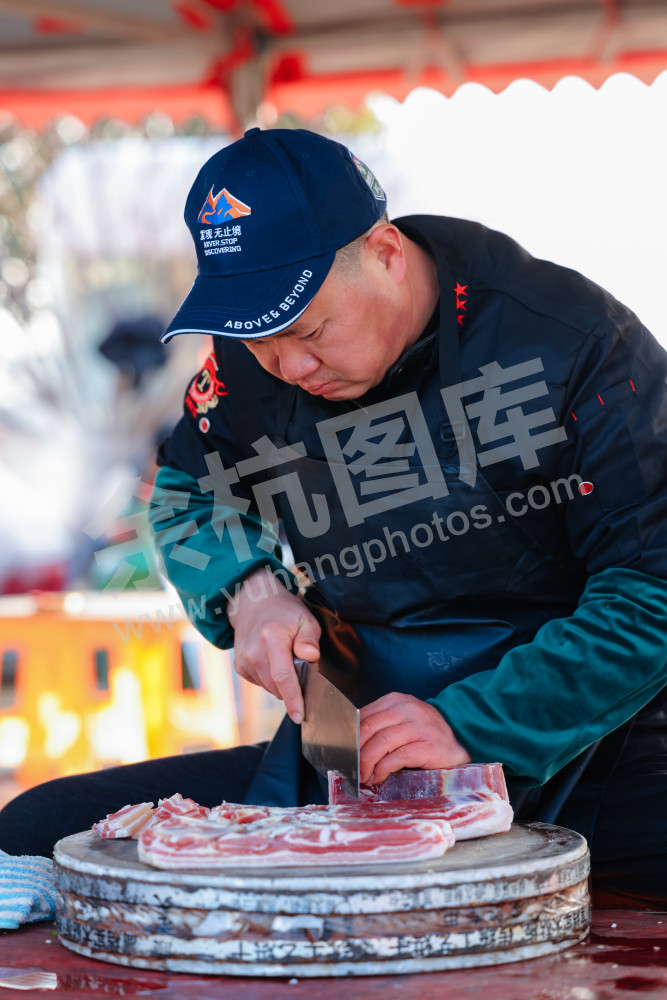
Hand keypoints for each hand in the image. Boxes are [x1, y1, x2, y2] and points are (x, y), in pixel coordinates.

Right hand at [227, 568, 319, 723]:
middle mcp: (253, 652)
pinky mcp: (240, 667)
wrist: (253, 602)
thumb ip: (309, 639)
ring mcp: (243, 661)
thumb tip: (311, 657)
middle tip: (301, 668)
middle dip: (293, 688)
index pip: (282, 676)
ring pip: (269, 688)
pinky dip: (271, 679)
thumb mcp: (305, 619)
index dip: (293, 699)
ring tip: (285, 659)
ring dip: (282, 683)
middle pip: (277, 687)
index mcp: (271, 639)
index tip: (299, 715)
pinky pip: (261, 683)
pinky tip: (273, 661)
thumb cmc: (283, 611)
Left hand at [359, 692, 470, 783]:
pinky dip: (383, 768)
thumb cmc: (425, 734)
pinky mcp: (428, 745)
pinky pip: (398, 756)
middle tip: (351, 768)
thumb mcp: (401, 721)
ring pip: (381, 742)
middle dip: (356, 751)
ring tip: (364, 775)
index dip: (349, 737)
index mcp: (395, 700)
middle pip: (369, 728)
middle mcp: (406, 709)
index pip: (363, 716)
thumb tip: (351, 745)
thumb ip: (380, 726)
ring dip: (367, 762)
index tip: (343, 753)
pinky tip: (379, 776)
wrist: (462, 740)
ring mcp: (419, 726)